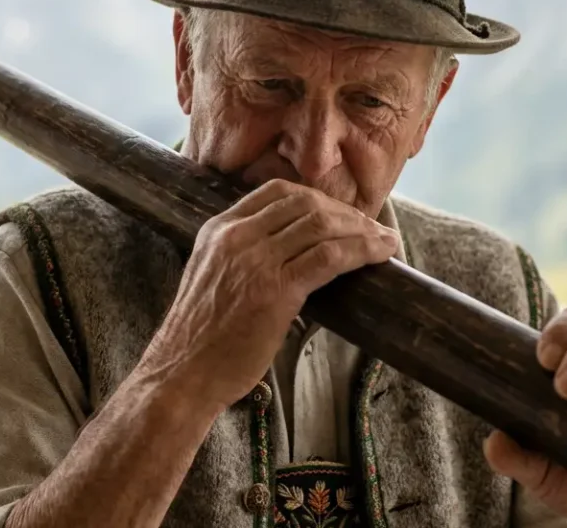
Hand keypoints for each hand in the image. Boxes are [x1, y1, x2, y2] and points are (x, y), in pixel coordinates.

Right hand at [135, 178, 399, 410]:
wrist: (182, 374)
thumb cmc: (198, 338)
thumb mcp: (210, 277)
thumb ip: (238, 256)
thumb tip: (284, 254)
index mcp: (218, 229)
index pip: (277, 192)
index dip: (317, 199)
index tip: (341, 214)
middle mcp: (236, 237)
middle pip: (305, 204)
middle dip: (345, 213)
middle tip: (371, 230)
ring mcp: (256, 261)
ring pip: (322, 226)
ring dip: (362, 231)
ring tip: (384, 242)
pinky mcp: (277, 291)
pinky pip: (330, 257)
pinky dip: (362, 251)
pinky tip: (380, 256)